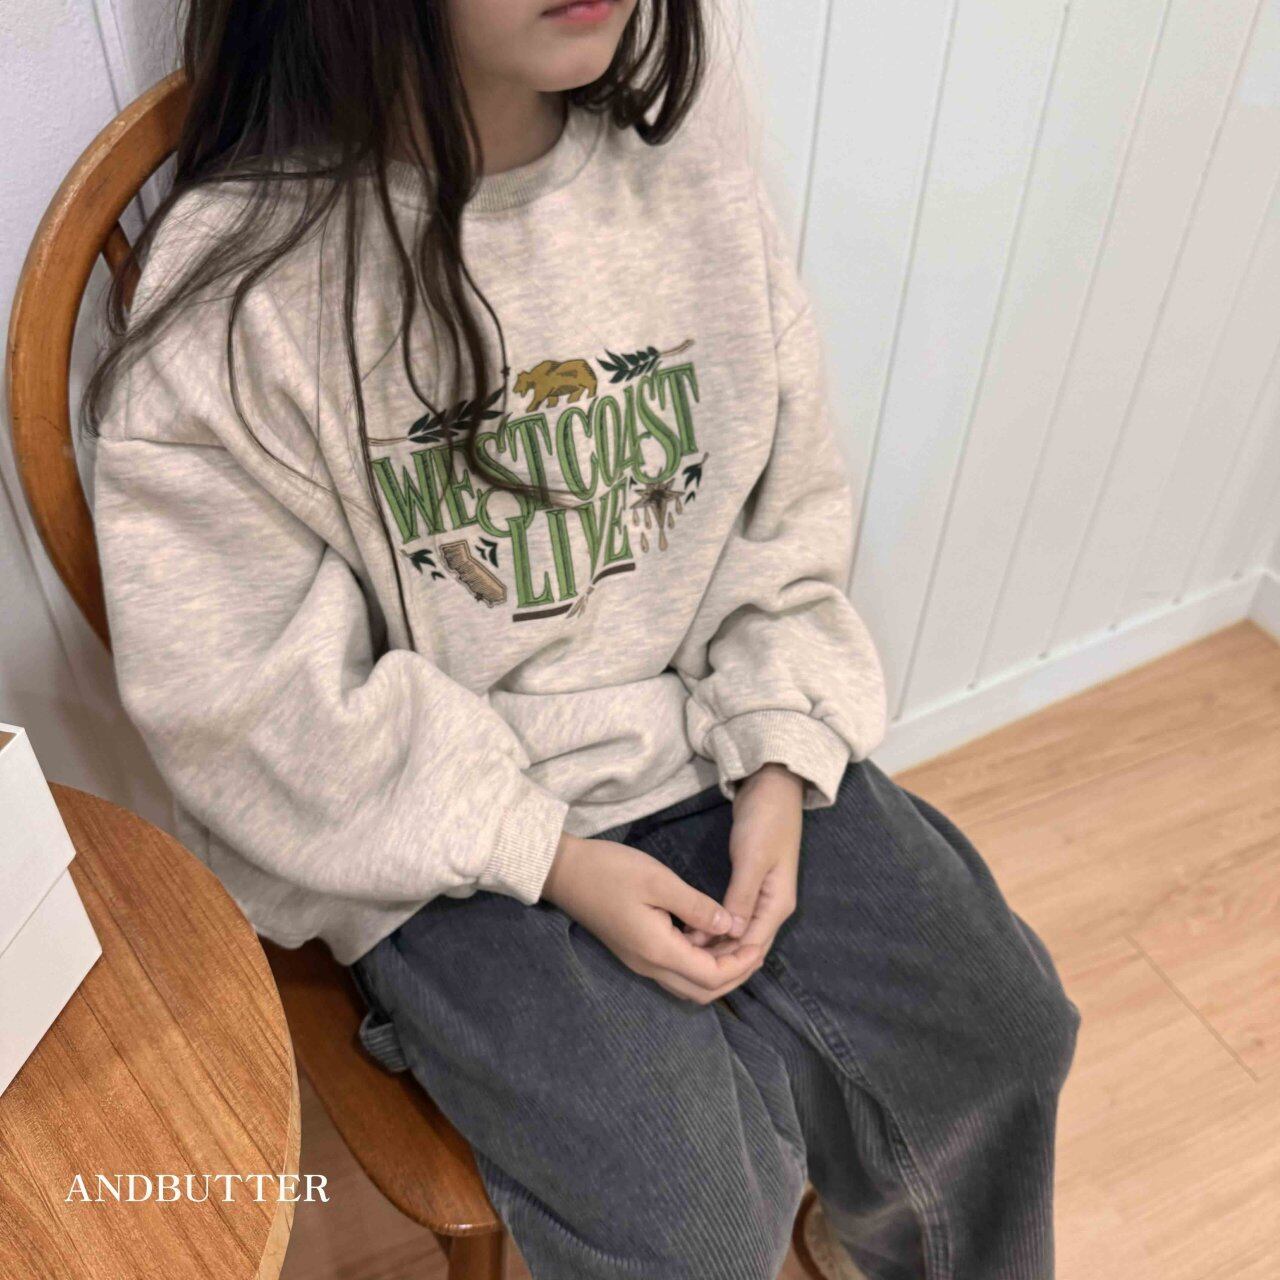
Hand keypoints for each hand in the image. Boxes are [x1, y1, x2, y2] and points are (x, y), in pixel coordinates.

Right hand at [541, 833, 761, 1004]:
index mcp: (658, 951)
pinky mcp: (635, 951)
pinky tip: (709, 935)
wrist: (564, 873)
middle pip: (702, 990)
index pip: (711, 976)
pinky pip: (675, 969)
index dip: (741, 965)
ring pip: (689, 983)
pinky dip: (699, 960)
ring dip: (717, 970)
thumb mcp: (659, 881)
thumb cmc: (610, 871)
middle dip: (734, 974)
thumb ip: (697, 907)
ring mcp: (640, 962)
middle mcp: (649, 966)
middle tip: (754, 947)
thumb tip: (730, 926)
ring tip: (737, 941)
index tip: (759, 943)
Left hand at [686, 763, 801, 965]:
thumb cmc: (765, 820)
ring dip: (716, 945)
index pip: (753, 947)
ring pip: (740, 935)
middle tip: (681, 964)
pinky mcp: (752, 887)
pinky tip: (695, 932)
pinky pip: (736, 919)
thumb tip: (732, 933)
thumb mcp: (752, 858)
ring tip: (682, 952)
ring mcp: (764, 898)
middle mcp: (774, 907)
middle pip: (747, 946)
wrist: (772, 787)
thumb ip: (742, 896)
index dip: (725, 961)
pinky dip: (718, 929)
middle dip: (718, 959)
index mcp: (778, 904)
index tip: (692, 966)